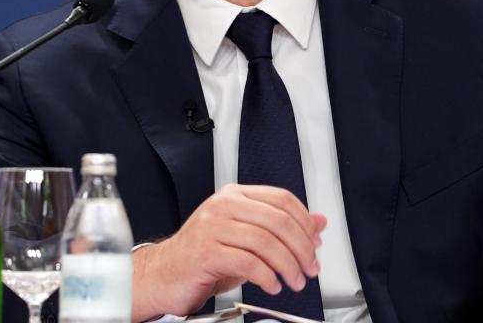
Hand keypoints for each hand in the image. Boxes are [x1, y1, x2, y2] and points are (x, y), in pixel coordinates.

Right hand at [131, 183, 326, 321]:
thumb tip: (318, 224)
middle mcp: (223, 205)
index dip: (305, 223)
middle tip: (310, 268)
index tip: (315, 245)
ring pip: (265, 242)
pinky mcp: (205, 251)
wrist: (164, 274)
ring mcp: (212, 226)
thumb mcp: (248, 238)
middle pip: (278, 220)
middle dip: (301, 249)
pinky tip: (272, 285)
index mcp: (235, 195)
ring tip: (293, 281)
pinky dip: (267, 277)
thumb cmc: (203, 256)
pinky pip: (247, 262)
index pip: (282, 199)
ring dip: (287, 266)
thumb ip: (281, 229)